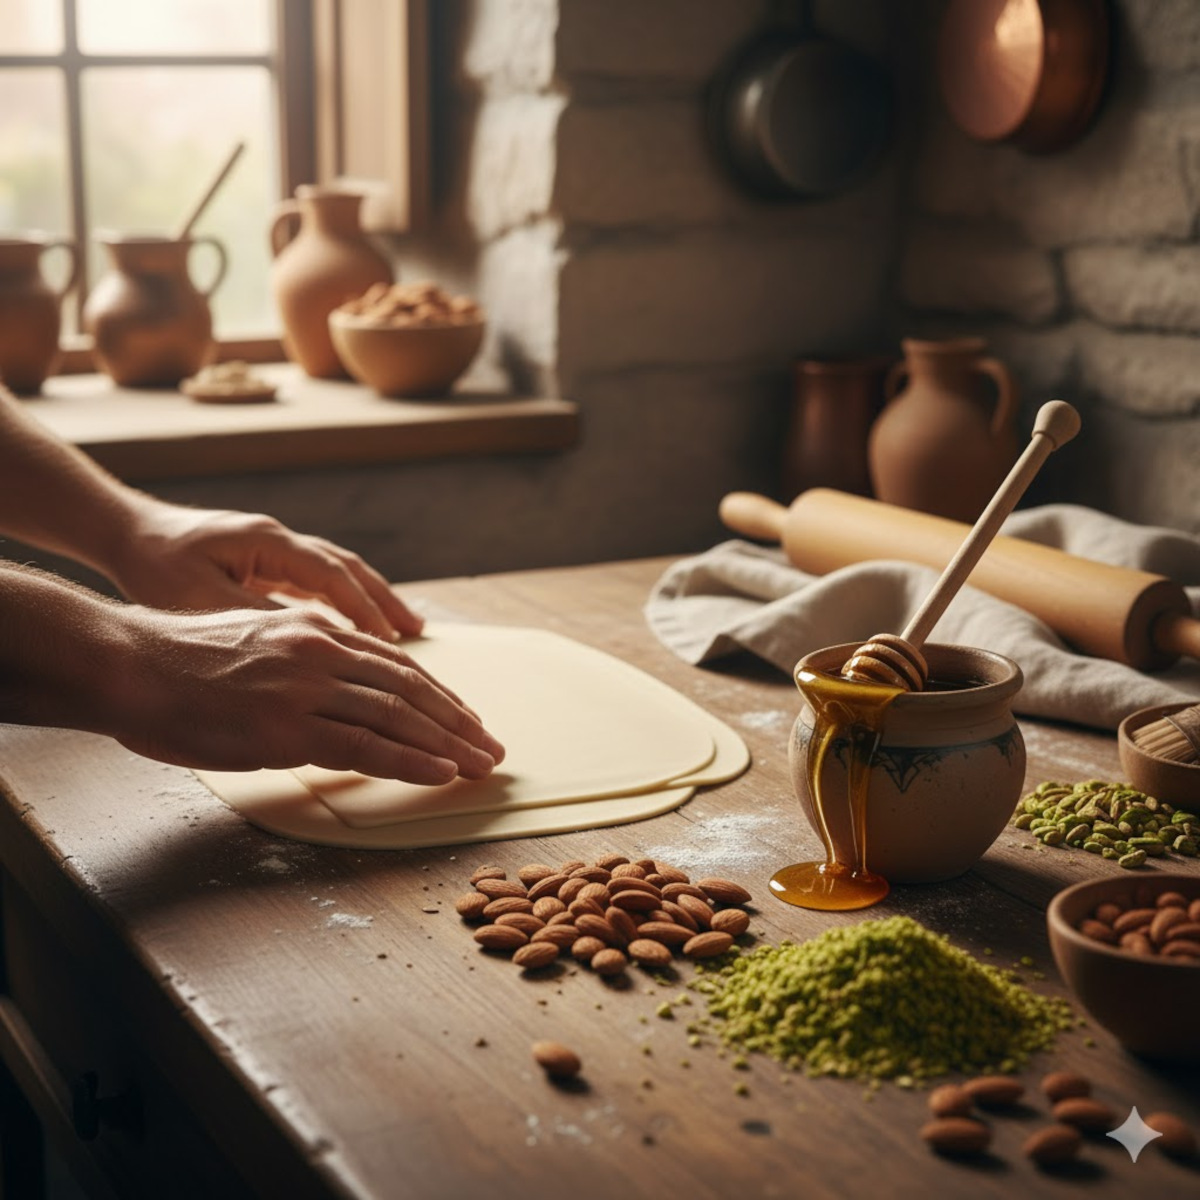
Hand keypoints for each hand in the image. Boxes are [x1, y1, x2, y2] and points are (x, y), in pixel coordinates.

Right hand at [103, 605, 505, 782]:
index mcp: (315, 630)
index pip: (395, 664)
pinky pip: (365, 745)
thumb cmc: (179, 663)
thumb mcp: (256, 643)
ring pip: (398, 716)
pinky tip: (440, 772)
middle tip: (491, 746)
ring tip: (481, 764)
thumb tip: (332, 693)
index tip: (466, 717)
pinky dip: (410, 760)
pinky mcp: (287, 726)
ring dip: (448, 743)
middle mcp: (321, 651)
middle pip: (410, 688)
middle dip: (458, 720)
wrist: (127, 663)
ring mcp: (306, 687)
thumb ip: (301, 663)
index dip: (438, 694)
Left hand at [108, 500, 420, 639]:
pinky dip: (347, 604)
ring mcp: (277, 549)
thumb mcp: (199, 599)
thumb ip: (254, 619)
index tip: (391, 642)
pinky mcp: (269, 562)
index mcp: (267, 542)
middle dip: (386, 603)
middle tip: (418, 635)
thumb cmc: (154, 567)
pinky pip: (321, 583)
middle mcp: (280, 540)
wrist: (123, 533)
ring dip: (374, 602)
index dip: (364, 609)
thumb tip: (309, 646)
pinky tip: (361, 629)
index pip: (331, 575)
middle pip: (349, 569)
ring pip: (341, 574)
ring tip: (406, 634)